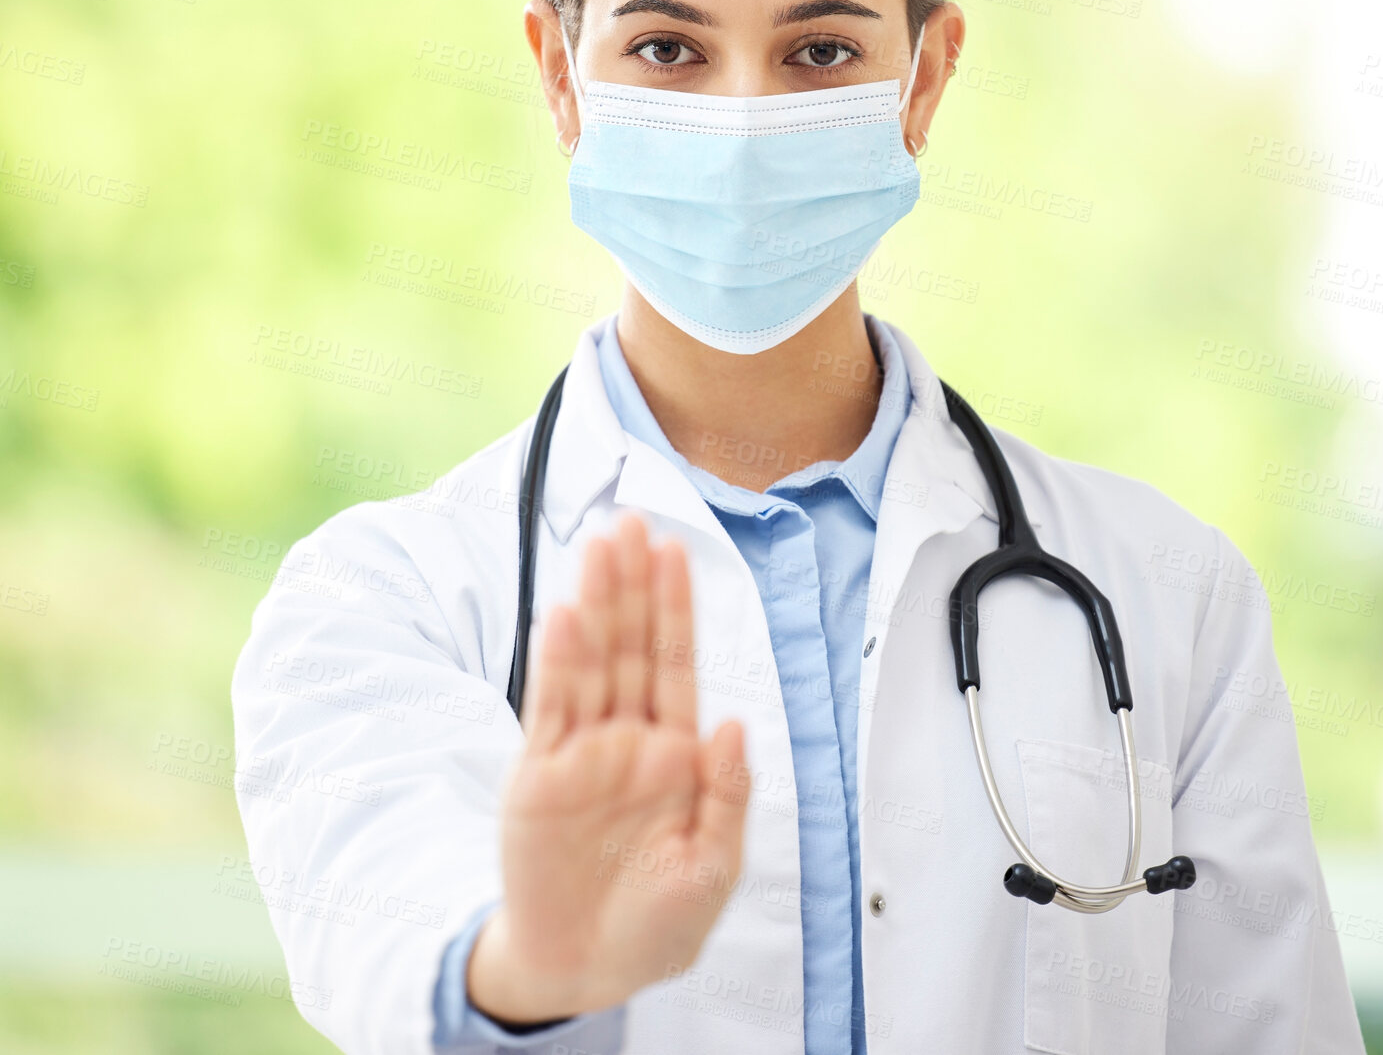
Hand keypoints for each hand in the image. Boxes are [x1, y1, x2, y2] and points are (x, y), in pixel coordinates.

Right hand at [468, 512, 749, 1022]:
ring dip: (596, 604)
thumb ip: (727, 796)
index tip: (673, 550)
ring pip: (591, 663)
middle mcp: (628, 740)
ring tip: (598, 546)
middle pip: (632, 646)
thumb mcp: (713, 869)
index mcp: (676, 754)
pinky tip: (566, 616)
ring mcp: (583, 753)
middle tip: (630, 522)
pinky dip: (558, 663)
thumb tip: (734, 724)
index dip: (675, 608)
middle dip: (632, 585)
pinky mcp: (540, 776)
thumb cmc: (656, 924)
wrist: (585, 969)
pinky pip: (551, 710)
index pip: (676, 664)